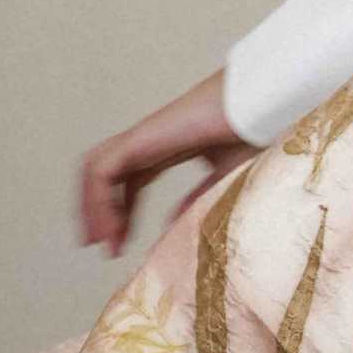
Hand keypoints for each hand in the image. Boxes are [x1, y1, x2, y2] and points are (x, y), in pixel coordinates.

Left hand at [76, 66, 259, 258]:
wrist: (261, 107)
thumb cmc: (253, 131)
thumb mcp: (225, 175)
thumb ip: (197, 197)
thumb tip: (174, 222)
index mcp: (166, 147)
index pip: (130, 181)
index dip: (120, 212)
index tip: (120, 244)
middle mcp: (148, 141)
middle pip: (105, 176)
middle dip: (97, 211)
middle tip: (102, 246)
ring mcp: (142, 137)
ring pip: (96, 172)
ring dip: (92, 208)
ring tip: (101, 242)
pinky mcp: (140, 138)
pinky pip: (102, 172)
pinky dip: (98, 201)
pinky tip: (110, 229)